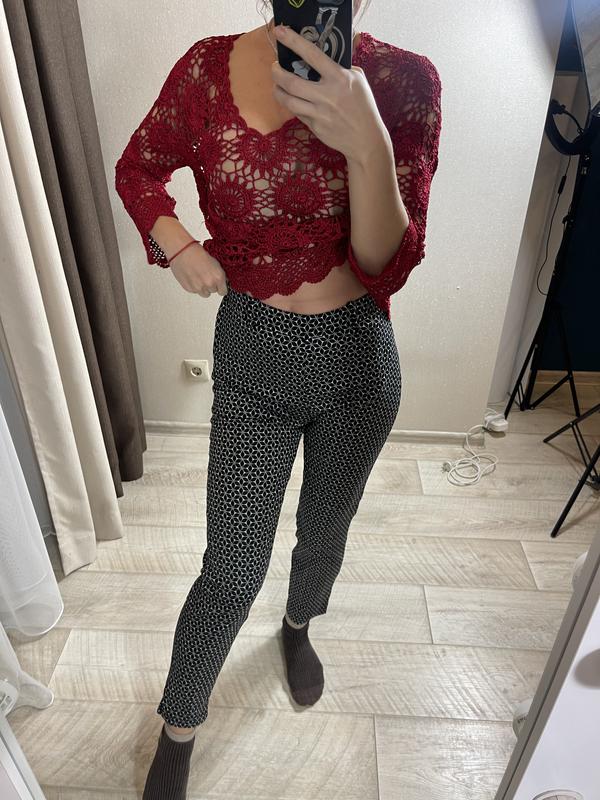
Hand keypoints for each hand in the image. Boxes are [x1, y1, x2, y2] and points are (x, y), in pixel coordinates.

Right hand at [169, 243, 227, 297]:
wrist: (183, 252)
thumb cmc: (198, 253)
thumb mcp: (215, 263)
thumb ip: (219, 275)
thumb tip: (221, 282)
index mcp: (218, 277)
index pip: (223, 291)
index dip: (221, 287)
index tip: (218, 285)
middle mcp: (209, 284)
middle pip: (213, 291)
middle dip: (211, 285)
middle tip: (205, 275)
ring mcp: (199, 288)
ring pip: (204, 293)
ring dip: (203, 288)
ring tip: (198, 277)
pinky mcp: (189, 288)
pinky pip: (195, 291)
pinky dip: (194, 286)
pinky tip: (192, 276)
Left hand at [272, 25, 387, 161]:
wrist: (366, 139)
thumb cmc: (363, 106)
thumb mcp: (359, 80)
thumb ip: (342, 67)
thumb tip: (326, 56)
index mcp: (339, 78)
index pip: (312, 54)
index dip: (293, 41)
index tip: (279, 31)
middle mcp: (326, 95)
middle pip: (291, 81)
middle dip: (276, 72)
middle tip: (275, 67)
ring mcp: (319, 113)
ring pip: (288, 100)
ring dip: (277, 90)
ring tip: (277, 85)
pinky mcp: (314, 127)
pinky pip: (297, 113)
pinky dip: (291, 104)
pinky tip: (292, 100)